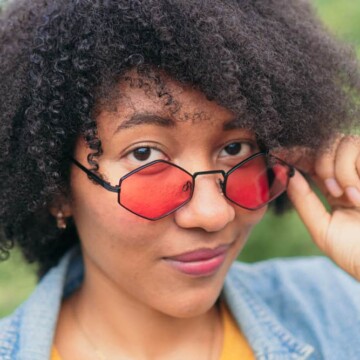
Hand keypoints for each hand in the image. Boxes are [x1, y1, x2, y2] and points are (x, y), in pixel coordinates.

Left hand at [282, 135, 359, 279]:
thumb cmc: (356, 253)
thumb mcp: (323, 229)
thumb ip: (304, 202)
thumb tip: (286, 174)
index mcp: (335, 188)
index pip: (312, 161)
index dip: (296, 154)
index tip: (280, 153)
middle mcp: (352, 175)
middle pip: (327, 144)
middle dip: (321, 162)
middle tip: (332, 191)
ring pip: (345, 143)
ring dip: (340, 170)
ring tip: (351, 198)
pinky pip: (358, 148)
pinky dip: (351, 173)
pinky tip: (358, 198)